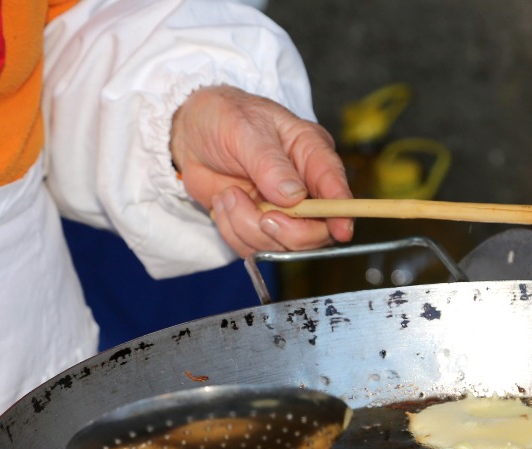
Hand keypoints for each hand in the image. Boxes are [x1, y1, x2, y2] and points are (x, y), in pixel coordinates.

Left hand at [170, 85, 353, 257]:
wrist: (190, 133)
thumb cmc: (224, 117)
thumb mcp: (244, 128)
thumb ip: (269, 163)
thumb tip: (294, 195)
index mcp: (312, 153)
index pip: (335, 187)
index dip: (341, 211)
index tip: (340, 229)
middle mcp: (304, 186)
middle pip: (316, 230)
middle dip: (287, 231)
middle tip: (260, 217)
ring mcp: (282, 210)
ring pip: (282, 245)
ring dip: (248, 227)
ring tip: (228, 196)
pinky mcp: (258, 225)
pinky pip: (254, 248)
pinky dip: (233, 231)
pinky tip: (224, 203)